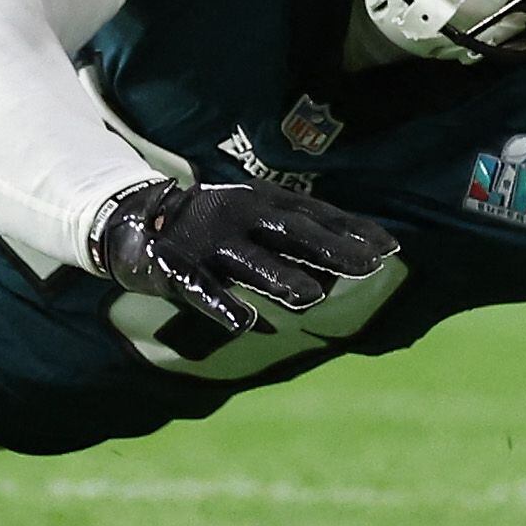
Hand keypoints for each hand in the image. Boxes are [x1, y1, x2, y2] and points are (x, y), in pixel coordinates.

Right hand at [89, 178, 401, 341]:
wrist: (135, 221)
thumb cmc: (210, 226)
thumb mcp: (255, 224)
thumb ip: (296, 242)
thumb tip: (350, 262)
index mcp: (262, 201)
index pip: (316, 214)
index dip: (352, 229)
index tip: (391, 248)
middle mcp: (240, 214)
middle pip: (292, 232)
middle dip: (331, 248)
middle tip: (370, 267)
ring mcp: (209, 241)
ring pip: (251, 261)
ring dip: (281, 278)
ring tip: (312, 296)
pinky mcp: (177, 267)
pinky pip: (203, 290)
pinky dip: (223, 306)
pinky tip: (245, 324)